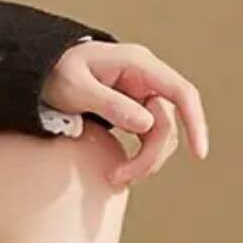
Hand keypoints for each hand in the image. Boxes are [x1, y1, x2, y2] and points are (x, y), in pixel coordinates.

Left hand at [43, 41, 208, 184]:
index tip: (199, 154)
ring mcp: (143, 95)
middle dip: (151, 157)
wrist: (43, 73)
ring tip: (116, 177)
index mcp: (138, 65)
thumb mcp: (76, 88)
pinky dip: (138, 159)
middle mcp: (146, 79)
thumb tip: (146, 124)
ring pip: (160, 137)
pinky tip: (120, 169)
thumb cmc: (56, 74)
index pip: (180, 92)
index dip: (195, 122)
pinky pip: (149, 140)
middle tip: (122, 178)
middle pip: (168, 124)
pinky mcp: (136, 111)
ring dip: (144, 163)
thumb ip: (110, 104)